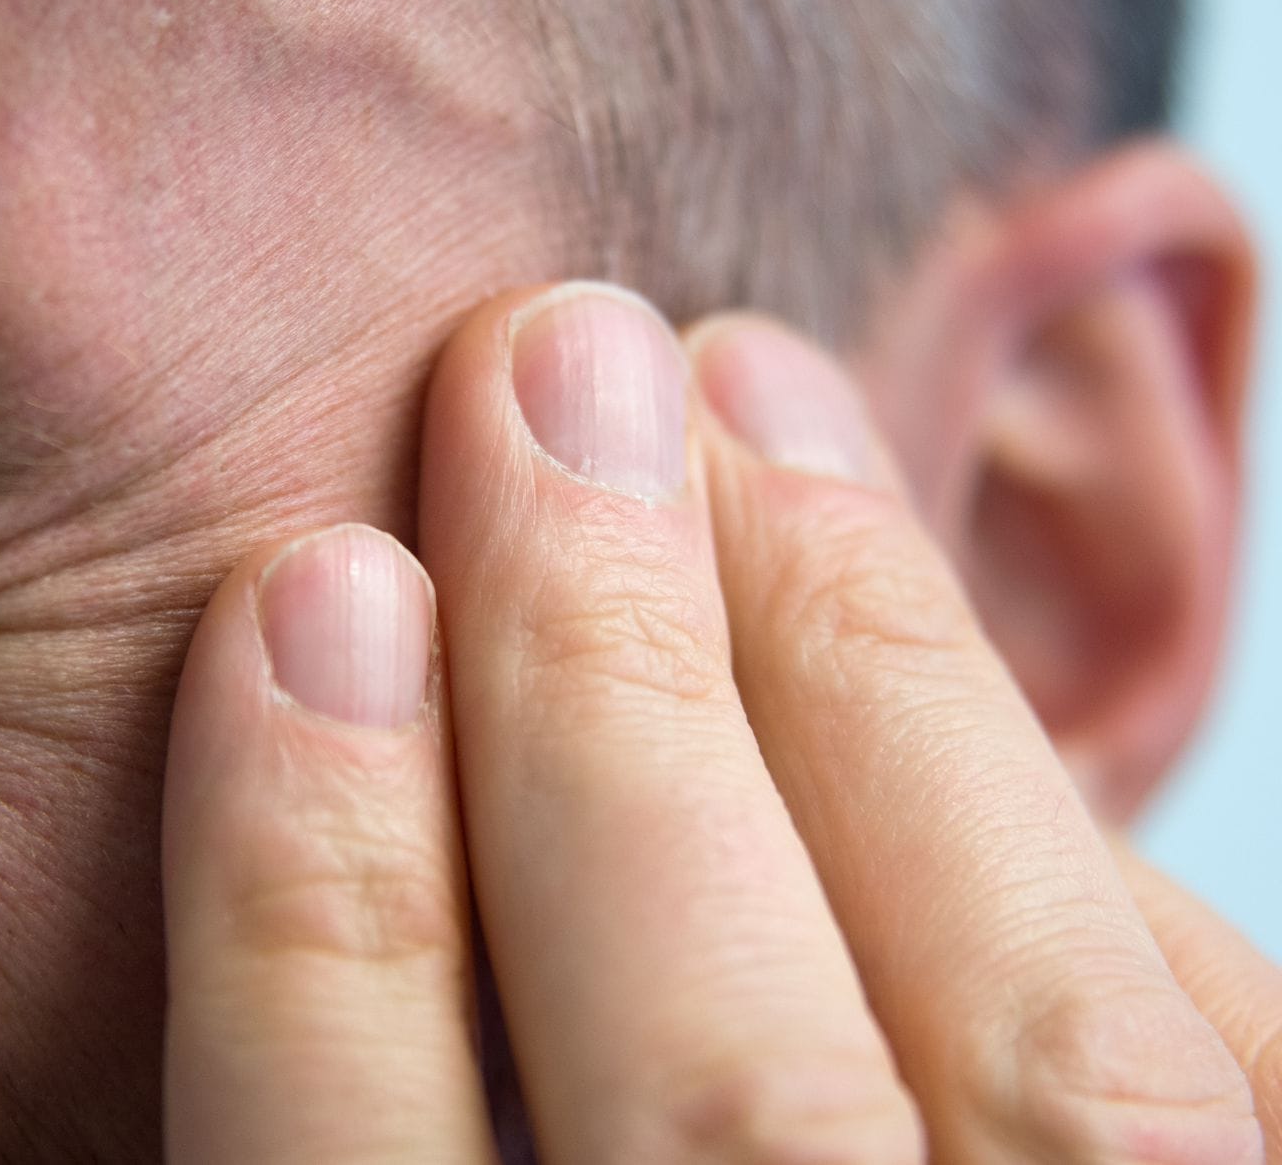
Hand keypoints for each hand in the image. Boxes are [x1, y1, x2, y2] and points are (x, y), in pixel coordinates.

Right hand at [159, 283, 1279, 1161]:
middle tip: (537, 377)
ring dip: (869, 687)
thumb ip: (322, 1102)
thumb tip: (280, 740)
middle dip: (604, 699)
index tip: (301, 602)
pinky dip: (1079, 840)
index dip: (309, 897)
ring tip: (747, 393)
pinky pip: (1224, 1075)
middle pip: (723, 1113)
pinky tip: (932, 642)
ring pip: (1045, 1077)